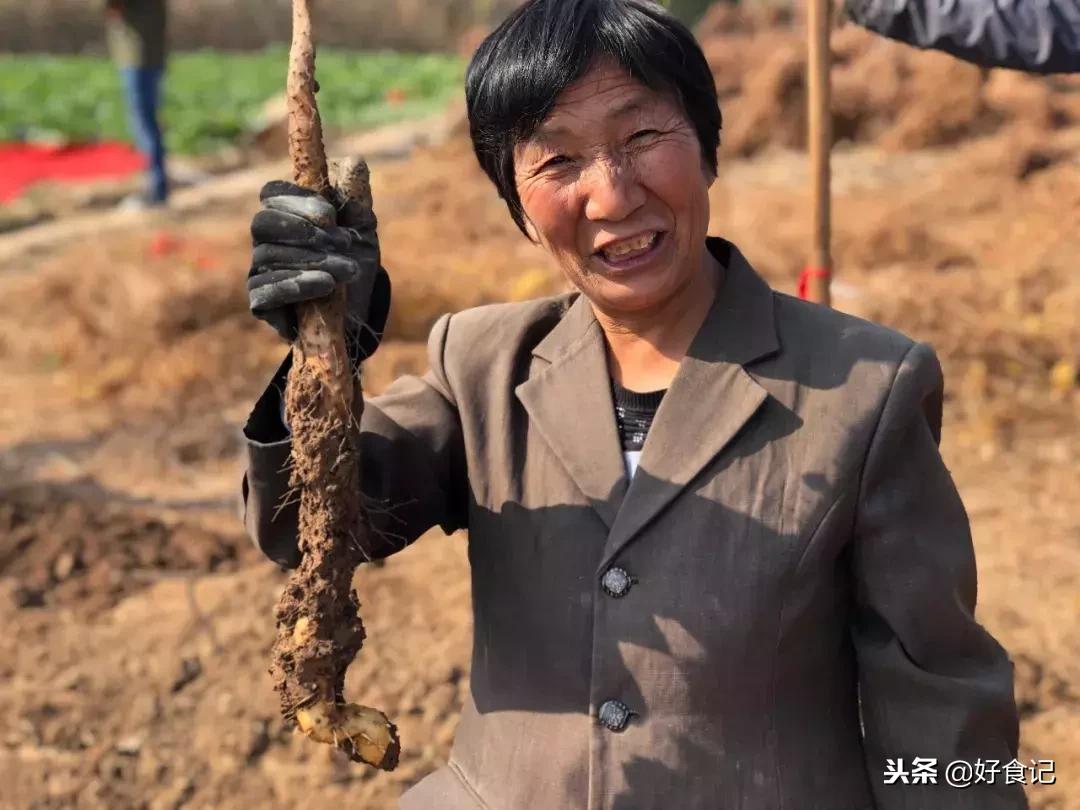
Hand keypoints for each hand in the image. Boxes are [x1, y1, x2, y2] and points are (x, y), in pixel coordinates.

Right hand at [247, 179, 390, 364]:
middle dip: (304, 231)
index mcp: (285, 214)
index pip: (272, 193)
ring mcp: (259, 270)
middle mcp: (266, 240)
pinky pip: (265, 289)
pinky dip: (296, 285)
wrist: (357, 313)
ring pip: (271, 257)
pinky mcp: (260, 302)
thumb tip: (355, 161)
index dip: (296, 200)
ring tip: (348, 271)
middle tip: (341, 243)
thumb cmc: (354, 264)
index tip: (329, 215)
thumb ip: (356, 199)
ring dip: (314, 261)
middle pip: (263, 223)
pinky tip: (325, 285)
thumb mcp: (362, 231)